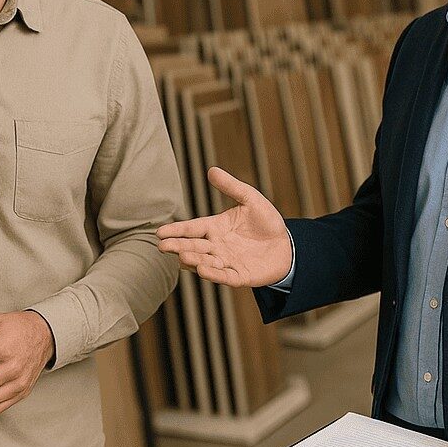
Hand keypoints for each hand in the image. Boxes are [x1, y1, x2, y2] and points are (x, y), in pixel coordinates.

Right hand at [156, 166, 291, 287]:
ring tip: (183, 256)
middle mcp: (217, 246)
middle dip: (178, 246)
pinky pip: (225, 276)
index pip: (192, 228)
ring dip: (194, 260)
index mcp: (215, 228)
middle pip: (193, 246)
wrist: (287, 245)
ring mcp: (227, 262)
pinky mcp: (240, 276)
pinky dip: (214, 274)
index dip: (176, 230)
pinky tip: (202, 270)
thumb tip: (211, 170)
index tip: (160, 232)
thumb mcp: (250, 199)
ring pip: (205, 262)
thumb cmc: (266, 222)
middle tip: (162, 246)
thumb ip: (231, 186)